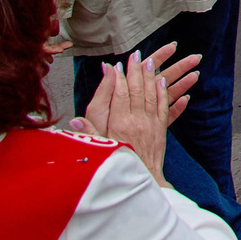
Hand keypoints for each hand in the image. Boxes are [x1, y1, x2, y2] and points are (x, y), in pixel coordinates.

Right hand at [83, 50, 190, 184]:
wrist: (140, 184)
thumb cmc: (116, 169)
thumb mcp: (98, 151)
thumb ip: (87, 134)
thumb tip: (75, 120)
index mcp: (119, 124)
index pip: (119, 95)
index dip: (118, 79)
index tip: (117, 65)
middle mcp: (137, 121)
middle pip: (137, 90)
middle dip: (137, 71)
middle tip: (137, 55)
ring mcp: (151, 125)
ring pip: (153, 95)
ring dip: (152, 77)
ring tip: (153, 62)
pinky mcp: (160, 131)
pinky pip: (164, 107)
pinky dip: (165, 93)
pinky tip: (165, 83)